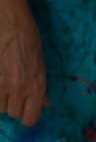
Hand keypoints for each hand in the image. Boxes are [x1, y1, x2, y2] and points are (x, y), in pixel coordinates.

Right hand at [0, 4, 46, 125]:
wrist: (10, 24)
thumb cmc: (29, 40)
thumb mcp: (41, 64)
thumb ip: (41, 86)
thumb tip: (45, 103)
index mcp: (37, 86)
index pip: (30, 118)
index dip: (28, 117)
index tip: (26, 112)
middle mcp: (19, 89)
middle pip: (13, 113)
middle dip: (15, 106)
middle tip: (16, 94)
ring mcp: (0, 84)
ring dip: (2, 99)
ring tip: (5, 84)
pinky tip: (0, 80)